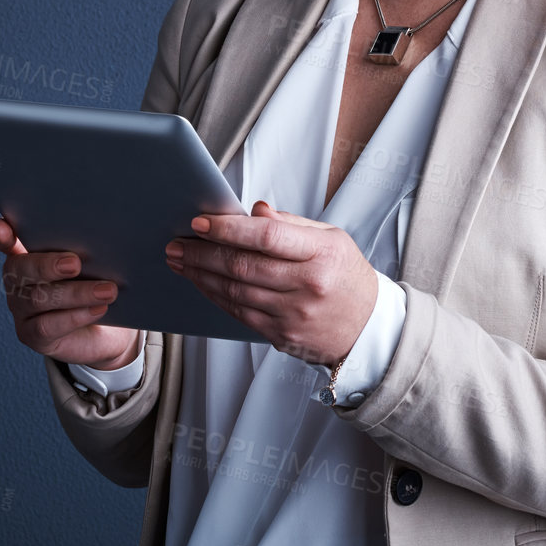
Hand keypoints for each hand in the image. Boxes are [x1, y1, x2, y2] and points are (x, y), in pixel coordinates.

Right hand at [0, 218, 141, 369]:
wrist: (106, 332)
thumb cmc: (96, 286)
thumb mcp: (94, 265)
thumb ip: (87, 251)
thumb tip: (99, 241)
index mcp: (27, 254)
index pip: (7, 241)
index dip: (0, 235)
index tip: (1, 227)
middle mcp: (18, 281)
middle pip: (20, 269)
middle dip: (47, 265)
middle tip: (76, 263)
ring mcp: (21, 309)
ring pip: (38, 298)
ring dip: (76, 293)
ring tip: (107, 290)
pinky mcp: (31, 335)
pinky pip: (47, 326)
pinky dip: (75, 316)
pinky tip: (98, 309)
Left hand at [164, 200, 378, 365]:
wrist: (368, 328)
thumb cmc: (347, 276)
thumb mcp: (332, 238)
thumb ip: (292, 223)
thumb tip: (255, 210)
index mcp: (322, 253)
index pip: (267, 236)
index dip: (229, 228)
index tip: (201, 222)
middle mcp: (307, 285)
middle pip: (243, 265)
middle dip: (202, 253)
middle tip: (177, 243)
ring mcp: (294, 314)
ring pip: (235, 291)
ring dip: (201, 275)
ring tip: (179, 261)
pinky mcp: (282, 336)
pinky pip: (239, 313)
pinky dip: (215, 296)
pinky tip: (201, 283)